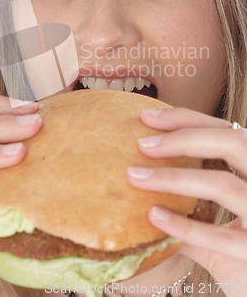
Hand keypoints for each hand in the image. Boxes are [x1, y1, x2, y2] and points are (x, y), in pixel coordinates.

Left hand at [127, 108, 246, 296]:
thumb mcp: (221, 224)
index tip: (147, 117)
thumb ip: (193, 207)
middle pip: (232, 142)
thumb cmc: (244, 254)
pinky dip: (183, 225)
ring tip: (135, 176)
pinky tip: (153, 217)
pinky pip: (218, 236)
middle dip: (183, 137)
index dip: (187, 119)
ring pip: (222, 184)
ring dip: (173, 177)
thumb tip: (144, 182)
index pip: (226, 130)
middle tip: (142, 144)